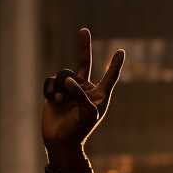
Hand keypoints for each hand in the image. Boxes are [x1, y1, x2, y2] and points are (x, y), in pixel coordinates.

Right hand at [41, 28, 124, 155]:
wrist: (59, 141)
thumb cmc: (78, 130)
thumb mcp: (86, 113)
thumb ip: (80, 94)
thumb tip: (69, 79)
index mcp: (99, 95)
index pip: (109, 76)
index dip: (114, 64)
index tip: (121, 52)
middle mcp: (85, 89)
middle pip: (84, 62)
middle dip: (83, 46)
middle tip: (84, 30)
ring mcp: (69, 90)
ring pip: (64, 74)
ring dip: (62, 86)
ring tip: (61, 100)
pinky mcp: (55, 92)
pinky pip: (51, 80)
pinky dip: (51, 89)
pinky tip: (52, 100)